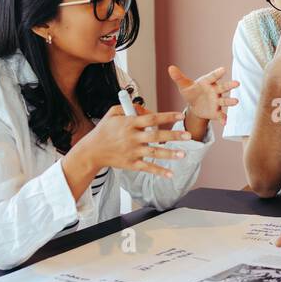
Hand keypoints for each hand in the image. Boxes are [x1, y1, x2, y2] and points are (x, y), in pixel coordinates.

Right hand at [74, 106, 191, 177]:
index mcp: (129, 123)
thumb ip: (128, 107)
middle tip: (189, 136)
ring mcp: (132, 152)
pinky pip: (147, 167)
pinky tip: (170, 174)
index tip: (181, 116)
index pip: (151, 119)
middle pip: (155, 136)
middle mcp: (132, 138)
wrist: (91, 151)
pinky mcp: (131, 164)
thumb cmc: (104, 130)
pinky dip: (158, 171)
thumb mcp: (112, 113)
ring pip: (153, 153)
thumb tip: (144, 107)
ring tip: (184, 154)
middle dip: (173, 136)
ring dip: (169, 154)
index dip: (167, 117)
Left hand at [169, 64, 238, 122]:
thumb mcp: (184, 85)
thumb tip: (170, 68)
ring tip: (236, 101)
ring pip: (225, 101)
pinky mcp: (216, 112)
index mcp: (207, 82)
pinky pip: (221, 115)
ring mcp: (217, 101)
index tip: (223, 69)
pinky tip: (225, 122)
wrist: (195, 105)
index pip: (212, 77)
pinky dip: (223, 118)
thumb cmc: (191, 92)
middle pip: (223, 87)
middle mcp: (215, 91)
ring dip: (230, 101)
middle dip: (230, 86)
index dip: (217, 73)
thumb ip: (178, 77)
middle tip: (237, 83)